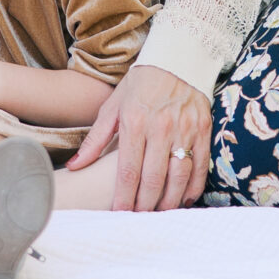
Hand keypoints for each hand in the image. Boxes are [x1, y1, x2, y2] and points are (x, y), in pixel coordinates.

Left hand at [65, 62, 210, 210]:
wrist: (176, 58)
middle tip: (138, 220)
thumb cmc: (140, 84)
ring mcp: (185, 129)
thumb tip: (74, 166)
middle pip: (153, 179)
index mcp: (135, 122)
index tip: (118, 214)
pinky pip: (200, 167)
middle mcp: (161, 127)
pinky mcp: (204, 130)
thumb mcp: (113, 106)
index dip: (123, 197)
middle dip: (144, 205)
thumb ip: (95, 139)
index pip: (128, 170)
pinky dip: (193, 187)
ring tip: (158, 215)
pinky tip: (183, 200)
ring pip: (178, 177)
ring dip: (169, 201)